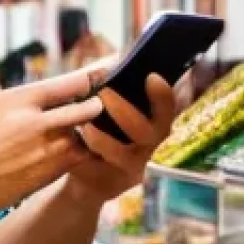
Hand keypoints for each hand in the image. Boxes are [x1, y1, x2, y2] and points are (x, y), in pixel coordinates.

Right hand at [0, 69, 103, 215]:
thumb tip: (2, 88)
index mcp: (22, 99)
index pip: (71, 83)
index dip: (92, 76)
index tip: (106, 71)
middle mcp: (37, 123)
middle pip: (87, 110)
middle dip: (97, 107)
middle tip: (100, 106)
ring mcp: (42, 153)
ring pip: (83, 140)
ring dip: (88, 136)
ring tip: (89, 133)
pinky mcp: (42, 178)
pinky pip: (71, 164)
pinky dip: (76, 158)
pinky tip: (76, 155)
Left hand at [65, 74, 174, 207]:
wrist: (88, 176)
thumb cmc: (104, 133)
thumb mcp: (113, 111)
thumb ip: (119, 90)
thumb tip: (114, 60)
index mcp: (155, 123)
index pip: (168, 108)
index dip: (163, 95)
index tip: (151, 77)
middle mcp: (152, 146)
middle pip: (150, 131)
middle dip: (125, 111)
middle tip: (104, 94)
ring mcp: (136, 167)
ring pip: (122, 153)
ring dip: (100, 137)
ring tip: (83, 125)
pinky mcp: (115, 184)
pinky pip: (99, 169)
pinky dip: (84, 156)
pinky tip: (74, 146)